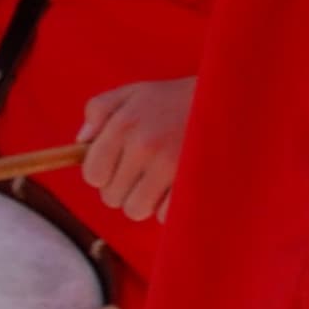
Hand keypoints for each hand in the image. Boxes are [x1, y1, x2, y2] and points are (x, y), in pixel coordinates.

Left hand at [72, 76, 193, 222]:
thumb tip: (81, 142)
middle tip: (143, 172)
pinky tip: (176, 186)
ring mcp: (170, 166)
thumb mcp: (134, 92)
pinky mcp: (192, 182)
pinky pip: (163, 215)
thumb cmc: (175, 99)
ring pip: (135, 210)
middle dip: (124, 188)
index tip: (118, 166)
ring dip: (144, 201)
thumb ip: (99, 110)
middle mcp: (144, 145)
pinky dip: (168, 207)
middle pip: (111, 197)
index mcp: (124, 124)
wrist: (227, 98)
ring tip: (158, 182)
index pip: (93, 174)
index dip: (103, 174)